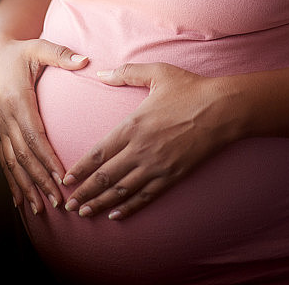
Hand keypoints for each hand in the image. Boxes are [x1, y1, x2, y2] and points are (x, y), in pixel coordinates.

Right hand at [0, 37, 88, 213]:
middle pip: (24, 156)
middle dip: (40, 180)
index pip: (34, 136)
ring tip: (39, 208)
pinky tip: (19, 199)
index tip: (61, 176)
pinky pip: (4, 160)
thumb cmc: (20, 51)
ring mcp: (0, 126)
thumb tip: (85, 60)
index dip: (47, 158)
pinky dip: (12, 181)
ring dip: (26, 186)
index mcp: (19, 100)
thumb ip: (61, 54)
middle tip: (58, 200)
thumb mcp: (39, 47)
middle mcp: (6, 118)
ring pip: (12, 163)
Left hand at [63, 62, 234, 219]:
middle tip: (68, 204)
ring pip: (122, 191)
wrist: (223, 108)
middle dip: (84, 192)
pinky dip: (129, 207)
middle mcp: (141, 149)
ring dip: (100, 203)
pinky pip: (146, 196)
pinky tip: (116, 215)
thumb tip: (101, 73)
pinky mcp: (173, 175)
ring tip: (85, 213)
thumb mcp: (157, 72)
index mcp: (133, 125)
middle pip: (105, 177)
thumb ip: (126, 73)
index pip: (98, 152)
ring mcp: (157, 165)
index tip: (66, 179)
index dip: (80, 169)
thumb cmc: (190, 88)